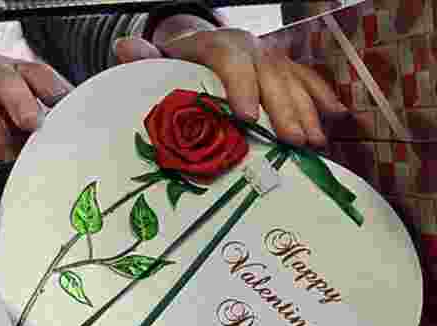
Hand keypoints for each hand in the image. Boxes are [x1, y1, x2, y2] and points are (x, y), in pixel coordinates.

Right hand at [0, 54, 73, 163]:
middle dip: (20, 102)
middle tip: (31, 124)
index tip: (61, 111)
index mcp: (17, 74)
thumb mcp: (16, 122)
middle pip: (7, 79)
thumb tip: (56, 147)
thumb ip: (34, 128)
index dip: (52, 91)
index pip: (38, 75)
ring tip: (1, 153)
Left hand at [115, 28, 347, 147]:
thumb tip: (125, 46)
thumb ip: (142, 58)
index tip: (247, 116)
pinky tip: (337, 118)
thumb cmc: (172, 67)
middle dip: (283, 109)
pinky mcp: (284, 69)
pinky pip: (308, 80)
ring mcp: (269, 57)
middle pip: (269, 74)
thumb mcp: (155, 62)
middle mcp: (248, 47)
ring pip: (293, 80)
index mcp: (213, 45)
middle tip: (293, 141)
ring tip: (314, 143)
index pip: (229, 59)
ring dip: (307, 111)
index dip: (240, 85)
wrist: (193, 50)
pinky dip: (322, 98)